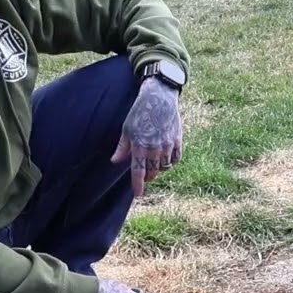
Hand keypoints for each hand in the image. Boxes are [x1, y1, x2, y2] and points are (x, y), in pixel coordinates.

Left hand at [110, 77, 181, 197]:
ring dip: (158, 169)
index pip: (138, 172)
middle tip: (145, 175)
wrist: (160, 98)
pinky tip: (165, 158)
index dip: (138, 185)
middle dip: (148, 176)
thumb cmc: (140, 112)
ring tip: (154, 164)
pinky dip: (171, 162)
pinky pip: (176, 159)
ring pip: (164, 167)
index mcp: (140, 146)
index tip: (138, 194)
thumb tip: (114, 161)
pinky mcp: (178, 141)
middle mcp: (155, 149)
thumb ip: (122, 148)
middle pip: (152, 172)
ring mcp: (168, 145)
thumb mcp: (127, 129)